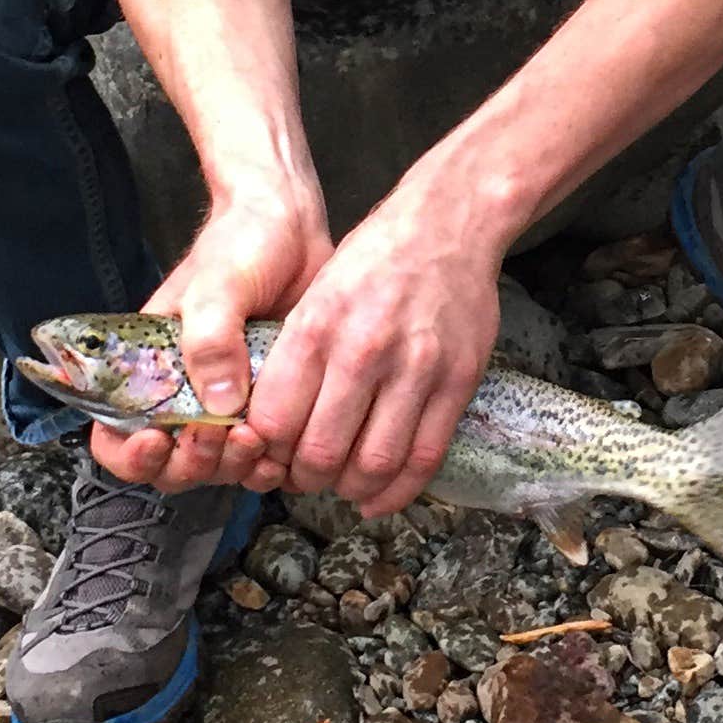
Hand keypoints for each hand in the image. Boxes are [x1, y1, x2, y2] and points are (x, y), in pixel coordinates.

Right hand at [88, 177, 330, 495]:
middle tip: (220, 436)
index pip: (116, 433)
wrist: (293, 225)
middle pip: (169, 464)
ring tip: (254, 437)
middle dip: (191, 463)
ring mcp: (228, 402)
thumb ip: (209, 340)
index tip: (157, 440)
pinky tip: (282, 445)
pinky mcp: (269, 405)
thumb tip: (220, 402)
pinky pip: (259, 458)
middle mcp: (184, 393)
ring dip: (231, 467)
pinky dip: (267, 464)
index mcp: (151, 367)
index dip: (130, 454)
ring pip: (216, 468)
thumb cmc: (240, 243)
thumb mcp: (216, 285)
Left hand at [242, 197, 502, 524]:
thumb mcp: (315, 295)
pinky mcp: (456, 381)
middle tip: (304, 476)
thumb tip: (269, 425)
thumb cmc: (373, 260)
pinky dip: (396, 491)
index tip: (269, 456)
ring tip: (341, 485)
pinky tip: (378, 496)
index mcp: (316, 327)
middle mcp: (363, 351)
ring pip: (373, 463)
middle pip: (321, 452)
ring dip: (350, 489)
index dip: (266, 453)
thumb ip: (293, 358)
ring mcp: (415, 368)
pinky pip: (424, 457)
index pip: (274, 421)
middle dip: (304, 479)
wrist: (447, 226)